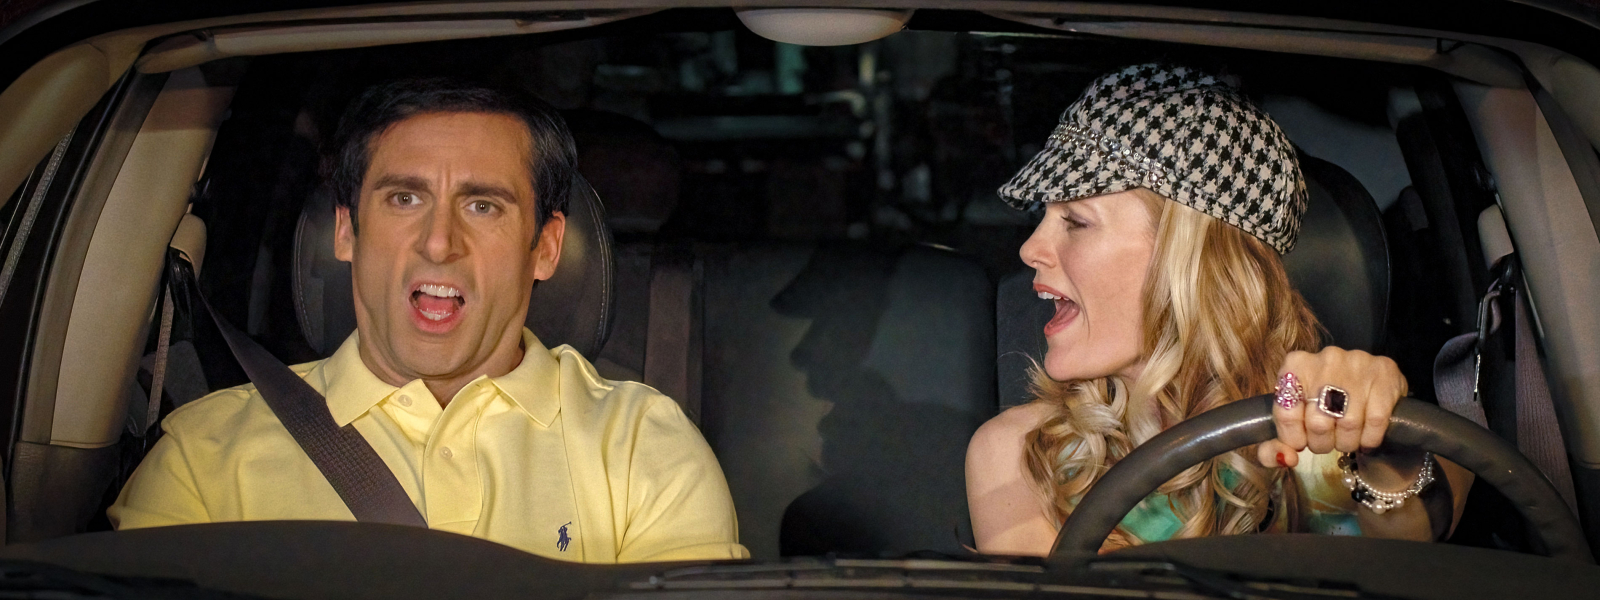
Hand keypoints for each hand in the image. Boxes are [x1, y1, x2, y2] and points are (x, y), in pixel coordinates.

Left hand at [1256, 347, 1407, 468]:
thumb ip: (1276, 442)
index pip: (1286, 413)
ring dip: (1347, 443)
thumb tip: (1286, 459)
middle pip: (1318, 423)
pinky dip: (1369, 439)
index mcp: (1295, 364)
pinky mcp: (1384, 372)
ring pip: (1348, 424)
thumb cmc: (1324, 399)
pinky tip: (1366, 437)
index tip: (1301, 442)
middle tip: (1328, 441)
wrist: (1370, 378)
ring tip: (1347, 439)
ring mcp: (1356, 363)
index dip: (1293, 438)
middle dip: (1322, 443)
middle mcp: (1325, 359)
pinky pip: (1375, 421)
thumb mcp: (1296, 414)